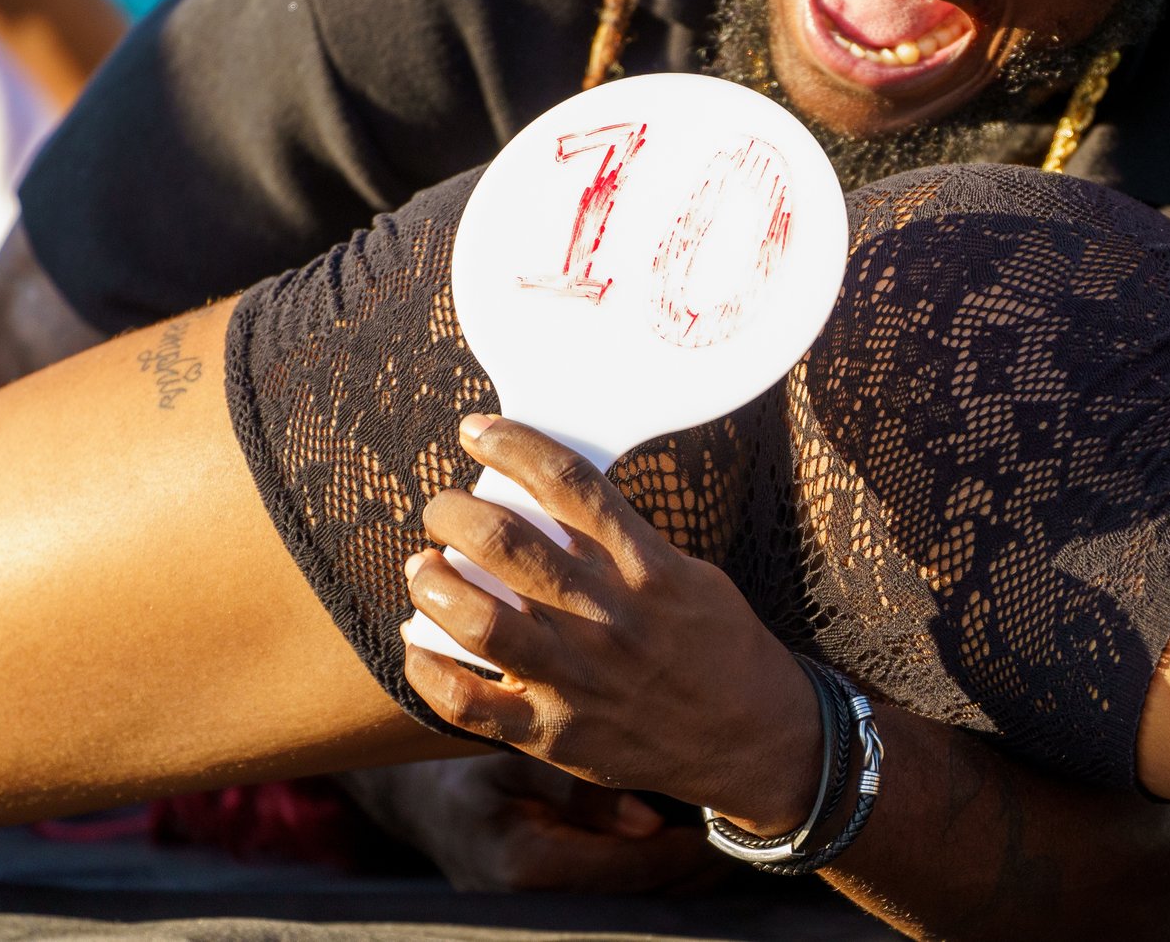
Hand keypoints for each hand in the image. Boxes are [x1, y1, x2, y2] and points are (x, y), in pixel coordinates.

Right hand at [338, 753, 725, 894]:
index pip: (631, 873)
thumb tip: (644, 823)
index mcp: (530, 867)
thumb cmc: (467, 772)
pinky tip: (684, 849)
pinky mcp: (556, 910)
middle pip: (644, 900)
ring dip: (682, 879)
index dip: (683, 852)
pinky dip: (654, 878)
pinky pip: (618, 901)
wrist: (426, 807)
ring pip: (636, 907)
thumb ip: (573, 790)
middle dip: (694, 871)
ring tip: (723, 842)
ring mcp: (547, 915)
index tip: (722, 823)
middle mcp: (540, 905)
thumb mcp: (509, 765)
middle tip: (740, 832)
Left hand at [403, 415, 825, 839]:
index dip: (513, 446)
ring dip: (435, 583)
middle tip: (444, 508)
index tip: (478, 431)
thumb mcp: (688, 576)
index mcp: (646, 567)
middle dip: (454, 512)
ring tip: (425, 567)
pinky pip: (468, 705)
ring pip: (478, 620)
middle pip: (507, 543)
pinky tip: (417, 644)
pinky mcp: (555, 735)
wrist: (752, 738)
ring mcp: (578, 679)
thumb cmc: (719, 645)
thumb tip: (556, 505)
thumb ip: (627, 544)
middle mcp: (608, 617)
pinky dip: (429, 671)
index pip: (570, 484)